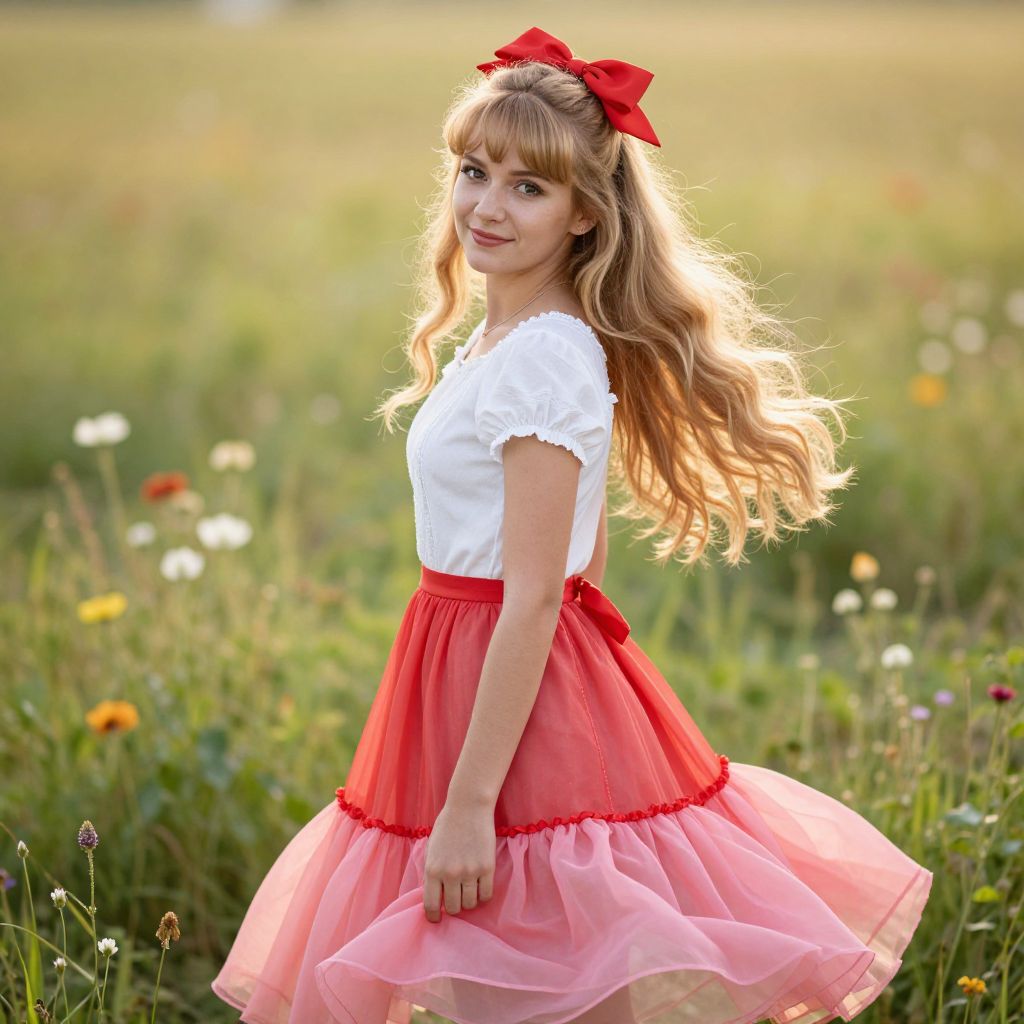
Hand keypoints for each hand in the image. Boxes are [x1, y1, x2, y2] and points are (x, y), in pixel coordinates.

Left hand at [422, 801, 495, 922]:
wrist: (468, 807)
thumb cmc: (447, 826)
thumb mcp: (431, 849)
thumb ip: (431, 872)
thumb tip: (434, 896)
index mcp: (432, 870)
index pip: (430, 906)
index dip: (433, 917)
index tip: (437, 919)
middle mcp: (450, 874)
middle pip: (453, 908)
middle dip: (453, 907)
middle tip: (456, 899)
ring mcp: (470, 872)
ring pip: (470, 904)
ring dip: (469, 901)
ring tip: (468, 891)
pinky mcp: (487, 868)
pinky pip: (486, 895)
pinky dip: (483, 896)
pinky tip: (480, 887)